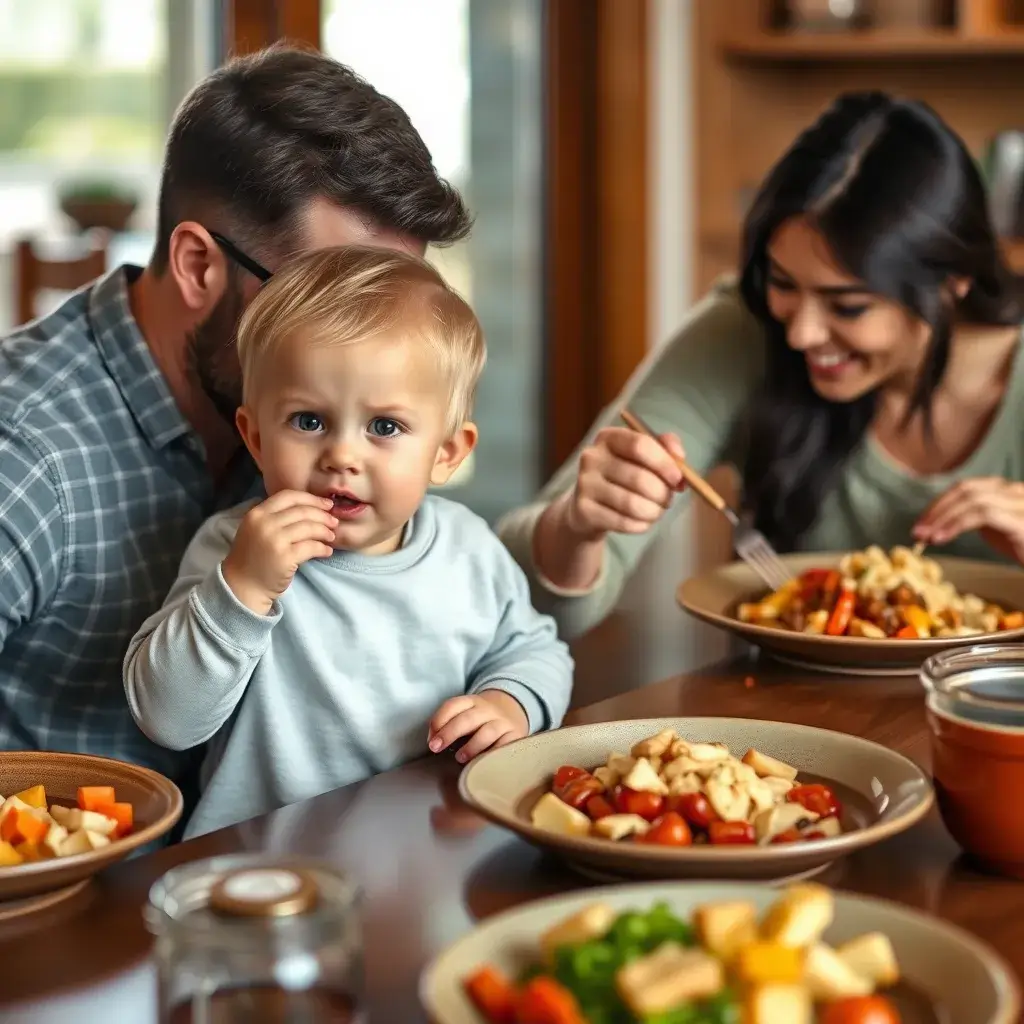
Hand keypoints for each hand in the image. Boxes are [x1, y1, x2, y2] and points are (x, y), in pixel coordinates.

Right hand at [222, 490, 338, 613]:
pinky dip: (323, 548)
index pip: (289, 496)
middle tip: (334, 522)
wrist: (242, 586)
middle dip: (323, 516)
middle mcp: (265, 523)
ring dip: (325, 531)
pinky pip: (311, 547)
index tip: (326, 505)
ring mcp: (275, 540)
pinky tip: (327, 551)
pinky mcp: (285, 557)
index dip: (311, 498)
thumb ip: (275, 516)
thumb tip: (309, 507)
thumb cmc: (252, 558)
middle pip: (302, 511)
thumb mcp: (255, 529)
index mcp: (257, 513)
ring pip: (309, 528)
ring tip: (331, 536)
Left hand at [427, 691, 528, 762]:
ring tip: (460, 758)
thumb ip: (450, 725)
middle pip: (467, 719)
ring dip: (471, 746)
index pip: (453, 705)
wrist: (514, 711)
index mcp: (472, 702)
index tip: (431, 739)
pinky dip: (493, 754)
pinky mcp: (516, 736)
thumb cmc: (481, 720)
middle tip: (436, 747)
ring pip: (487, 731)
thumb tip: (434, 743)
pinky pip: (505, 746)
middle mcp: (488, 710)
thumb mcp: (467, 714)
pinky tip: (484, 764)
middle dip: (449, 733)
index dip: (439, 720)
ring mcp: (503, 722)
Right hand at [566, 425, 685, 539]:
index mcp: (609, 437)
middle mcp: (592, 457)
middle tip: (667, 499)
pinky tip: (642, 521)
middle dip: (662, 493)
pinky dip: (641, 525)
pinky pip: (623, 522)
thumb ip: (665, 448)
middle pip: (639, 478)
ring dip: (653, 511)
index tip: (678, 479)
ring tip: (656, 511)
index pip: (639, 445)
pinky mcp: (584, 510)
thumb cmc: (623, 477)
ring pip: (632, 504)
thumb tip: (679, 457)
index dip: (664, 463)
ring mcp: (585, 484)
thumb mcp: (642, 456)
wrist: (588, 507)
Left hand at [913, 477, 1023, 564]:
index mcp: (1007, 490)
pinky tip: (942, 538)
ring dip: (943, 517)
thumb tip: (940, 522)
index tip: (921, 522)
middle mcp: (1015, 491)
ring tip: (927, 536)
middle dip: (937, 509)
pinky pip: (982, 515)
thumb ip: (974, 519)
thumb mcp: (997, 529)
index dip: (940, 503)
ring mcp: (1020, 503)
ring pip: (972, 499)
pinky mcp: (1021, 521)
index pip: (966, 487)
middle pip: (965, 490)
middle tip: (918, 530)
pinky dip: (956, 524)